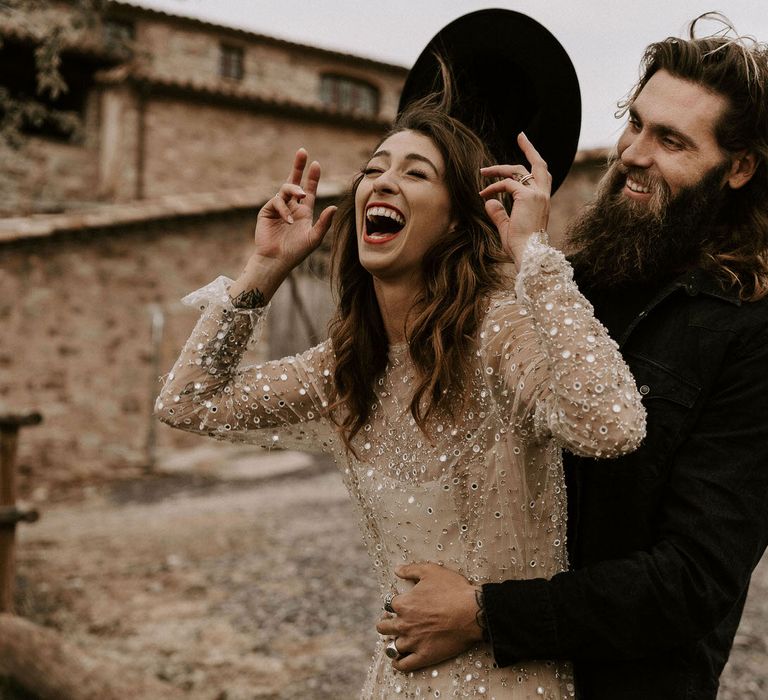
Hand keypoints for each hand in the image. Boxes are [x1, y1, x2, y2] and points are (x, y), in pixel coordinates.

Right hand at [252, 148, 336, 271]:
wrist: (276, 260)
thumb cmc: (296, 252)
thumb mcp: (314, 237)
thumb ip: (324, 222)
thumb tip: (334, 206)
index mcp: (304, 211)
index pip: (309, 190)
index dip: (312, 177)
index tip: (316, 164)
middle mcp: (291, 206)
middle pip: (294, 181)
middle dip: (298, 166)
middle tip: (302, 151)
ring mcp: (278, 207)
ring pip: (286, 189)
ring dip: (294, 189)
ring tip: (301, 195)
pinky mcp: (267, 211)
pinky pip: (276, 201)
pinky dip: (284, 209)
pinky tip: (288, 220)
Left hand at [375, 563, 482, 672]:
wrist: (472, 612)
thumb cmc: (453, 590)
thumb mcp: (430, 571)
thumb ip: (411, 570)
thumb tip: (397, 570)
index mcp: (403, 604)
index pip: (388, 605)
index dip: (392, 604)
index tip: (398, 605)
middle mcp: (404, 624)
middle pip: (384, 627)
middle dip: (386, 624)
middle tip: (390, 623)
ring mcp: (413, 642)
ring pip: (393, 646)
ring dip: (392, 643)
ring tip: (396, 641)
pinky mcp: (424, 656)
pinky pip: (404, 665)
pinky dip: (398, 664)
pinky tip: (397, 661)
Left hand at [479, 132, 551, 263]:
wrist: (529, 254)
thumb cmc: (520, 246)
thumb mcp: (507, 227)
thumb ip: (499, 213)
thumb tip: (489, 202)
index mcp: (542, 201)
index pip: (539, 176)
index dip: (530, 163)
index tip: (523, 153)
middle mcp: (543, 195)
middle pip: (538, 164)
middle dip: (529, 148)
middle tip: (521, 135)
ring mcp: (537, 194)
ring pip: (519, 170)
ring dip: (499, 169)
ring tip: (483, 172)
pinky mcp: (527, 196)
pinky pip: (507, 184)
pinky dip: (493, 187)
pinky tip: (483, 194)